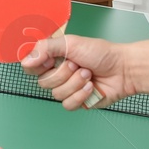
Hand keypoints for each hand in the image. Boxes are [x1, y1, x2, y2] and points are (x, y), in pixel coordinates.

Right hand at [20, 33, 135, 110]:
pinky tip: (91, 87)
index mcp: (54, 58)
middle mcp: (59, 73)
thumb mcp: (71, 43)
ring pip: (56, 95)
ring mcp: (68, 88)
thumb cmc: (101, 53)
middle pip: (43, 83)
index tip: (50, 60)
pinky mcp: (78, 101)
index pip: (31, 66)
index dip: (37, 66)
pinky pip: (68, 105)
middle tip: (78, 65)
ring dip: (75, 83)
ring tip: (88, 74)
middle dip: (63, 74)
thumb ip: (45, 48)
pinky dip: (81, 95)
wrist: (123, 69)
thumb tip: (25, 60)